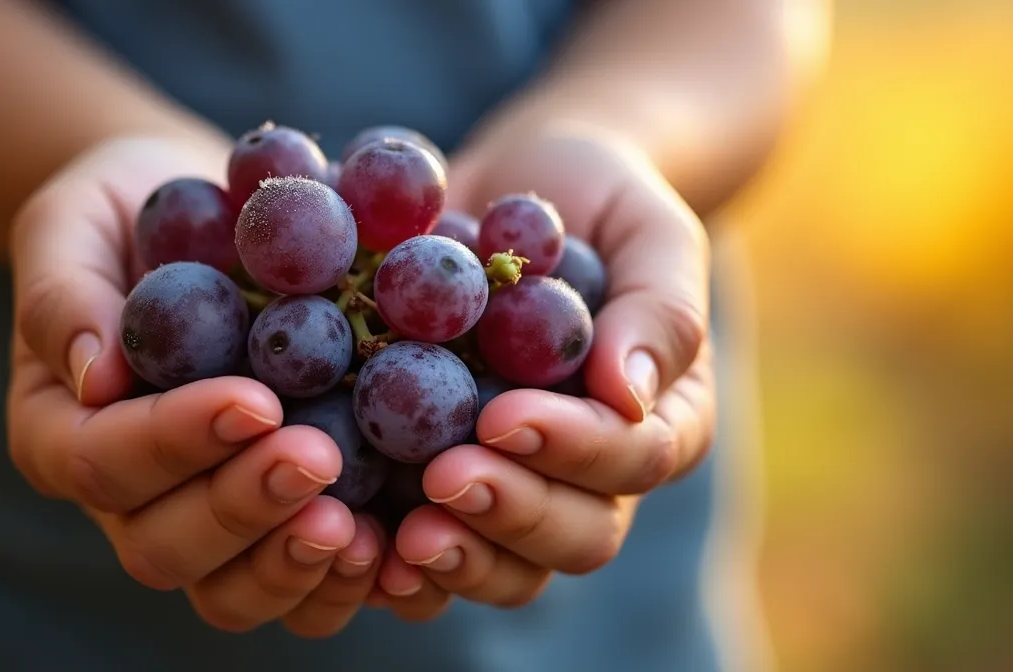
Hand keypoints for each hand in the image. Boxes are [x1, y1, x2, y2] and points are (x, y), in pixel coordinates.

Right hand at [5, 137, 383, 634]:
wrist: (202, 224)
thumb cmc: (124, 212)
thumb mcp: (73, 222)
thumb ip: (65, 292)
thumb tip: (93, 375)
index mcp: (60, 430)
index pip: (103, 462)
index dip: (175, 442)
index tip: (254, 400)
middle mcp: (126, 498)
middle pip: (164, 546)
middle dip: (242, 509)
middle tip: (317, 458)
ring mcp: (198, 521)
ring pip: (228, 590)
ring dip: (291, 564)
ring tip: (357, 525)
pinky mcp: (271, 523)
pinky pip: (297, 587)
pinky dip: (341, 582)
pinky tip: (395, 545)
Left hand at [378, 127, 716, 608]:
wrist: (515, 193)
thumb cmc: (598, 200)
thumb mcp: (645, 226)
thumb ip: (658, 306)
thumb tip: (630, 394)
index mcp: (660, 416)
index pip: (635, 456)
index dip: (573, 448)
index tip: (504, 415)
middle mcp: (593, 474)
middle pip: (578, 535)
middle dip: (512, 515)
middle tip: (444, 480)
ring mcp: (520, 488)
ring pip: (511, 568)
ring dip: (459, 559)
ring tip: (400, 536)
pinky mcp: (446, 489)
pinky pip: (435, 550)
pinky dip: (398, 566)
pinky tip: (353, 547)